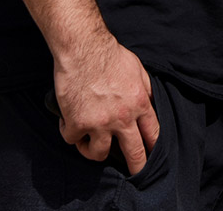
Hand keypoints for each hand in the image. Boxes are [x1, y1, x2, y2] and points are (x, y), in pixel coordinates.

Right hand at [52, 37, 158, 170]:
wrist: (84, 47)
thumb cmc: (110, 54)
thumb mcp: (138, 69)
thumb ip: (146, 89)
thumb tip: (151, 103)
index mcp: (140, 104)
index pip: (153, 135)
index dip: (154, 149)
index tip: (151, 157)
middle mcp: (122, 118)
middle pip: (134, 154)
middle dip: (136, 167)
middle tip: (133, 174)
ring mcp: (99, 123)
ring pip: (99, 154)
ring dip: (93, 150)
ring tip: (88, 142)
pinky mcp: (77, 122)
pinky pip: (72, 139)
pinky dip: (69, 133)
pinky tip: (68, 123)